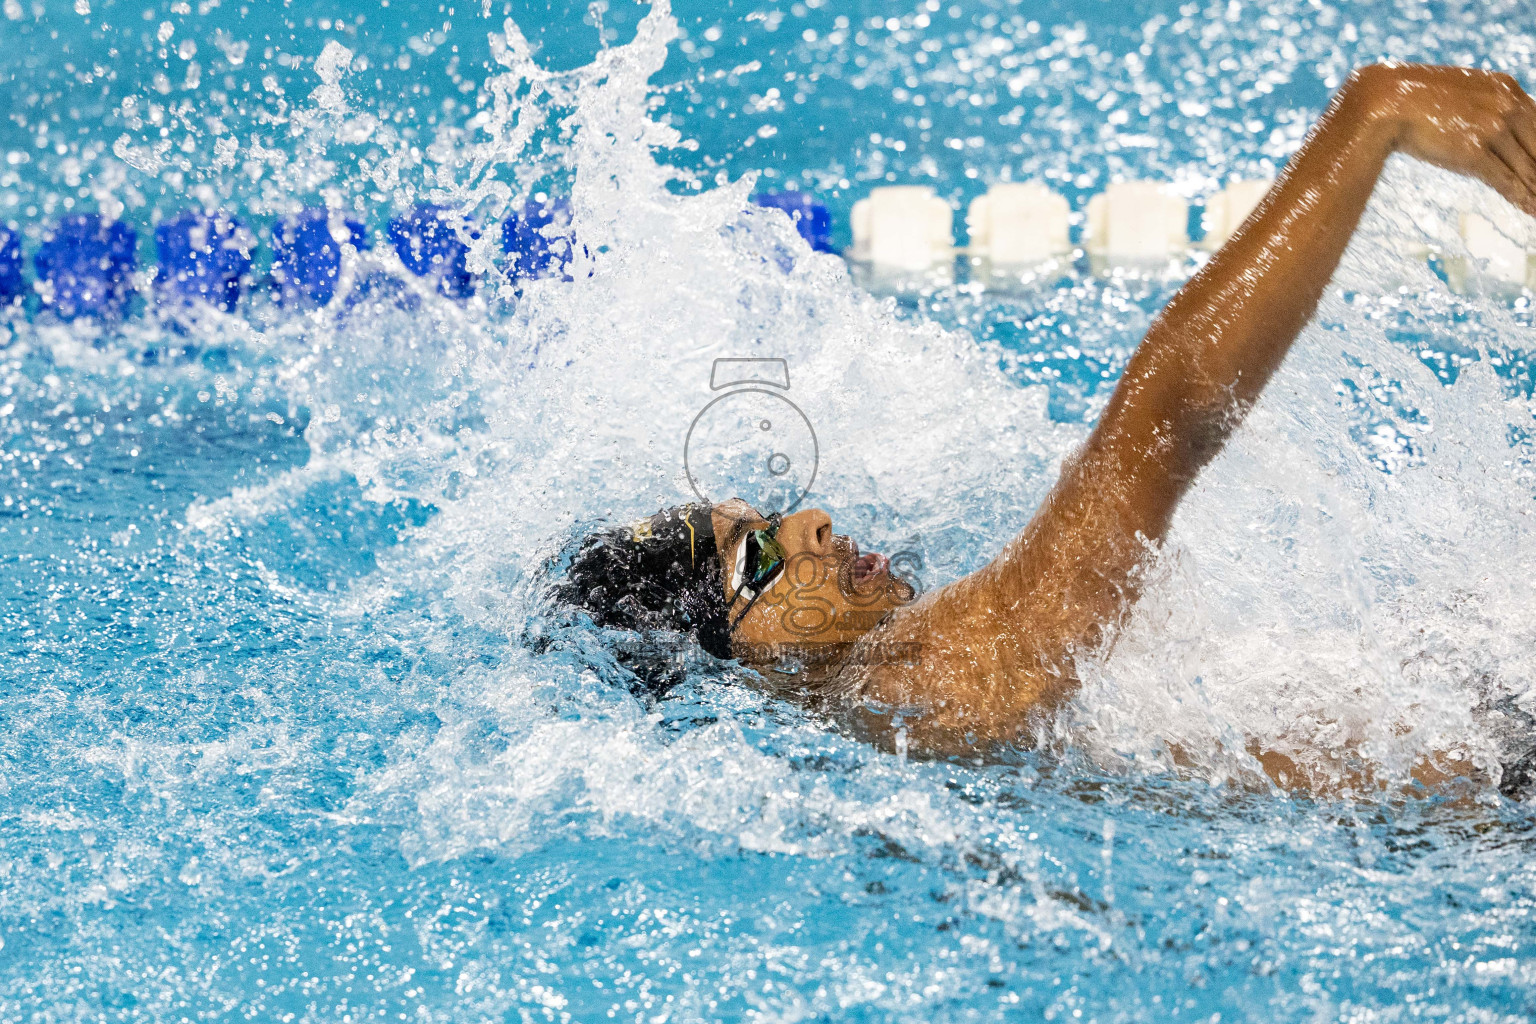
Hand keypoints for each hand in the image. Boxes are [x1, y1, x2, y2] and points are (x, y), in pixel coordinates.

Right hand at [1345, 62, 1535, 215]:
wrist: (1386, 100)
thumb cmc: (1413, 97)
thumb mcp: (1456, 92)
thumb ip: (1478, 105)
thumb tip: (1482, 125)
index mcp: (1505, 87)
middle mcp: (1507, 106)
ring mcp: (1493, 128)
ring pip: (1526, 166)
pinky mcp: (1474, 152)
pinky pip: (1506, 180)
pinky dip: (1521, 198)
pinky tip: (1531, 210)